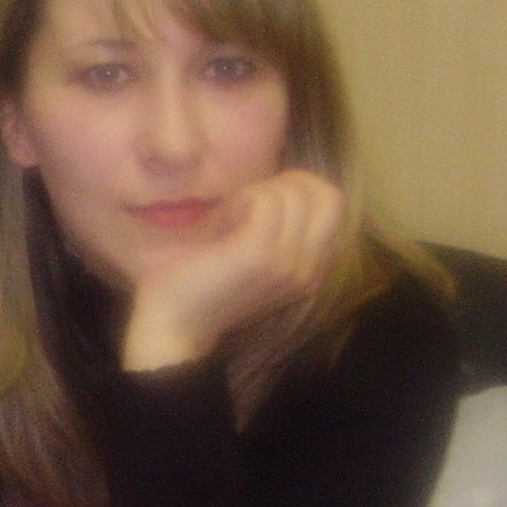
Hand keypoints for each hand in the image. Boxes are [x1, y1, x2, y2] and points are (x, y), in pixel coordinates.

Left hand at [120, 169, 345, 370]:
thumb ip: (280, 227)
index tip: (260, 202)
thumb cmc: (205, 283)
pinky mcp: (261, 255)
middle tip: (246, 204)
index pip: (334, 203)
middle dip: (285, 183)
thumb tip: (288, 181)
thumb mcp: (256, 253)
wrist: (173, 326)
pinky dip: (239, 201)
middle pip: (327, 194)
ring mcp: (289, 263)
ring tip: (227, 218)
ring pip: (293, 193)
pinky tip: (219, 224)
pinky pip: (265, 200)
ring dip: (254, 193)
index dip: (299, 187)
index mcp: (312, 270)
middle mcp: (310, 269)